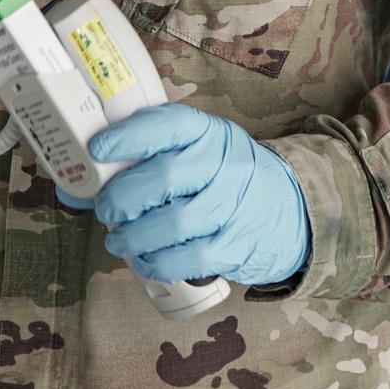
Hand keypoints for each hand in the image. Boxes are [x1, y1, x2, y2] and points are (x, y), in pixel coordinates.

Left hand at [89, 105, 309, 285]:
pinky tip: (145, 261)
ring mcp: (234, 206)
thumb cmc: (230, 174)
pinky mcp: (237, 245)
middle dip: (123, 196)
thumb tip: (96, 168)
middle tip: (105, 209)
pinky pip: (189, 259)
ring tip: (118, 240)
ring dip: (134, 236)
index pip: (168, 125)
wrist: (292, 207)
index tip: (98, 149)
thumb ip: (163, 151)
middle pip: (164, 177)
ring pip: (174, 223)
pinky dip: (158, 263)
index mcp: (211, 133)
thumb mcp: (206, 148)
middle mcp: (225, 165)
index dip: (129, 136)